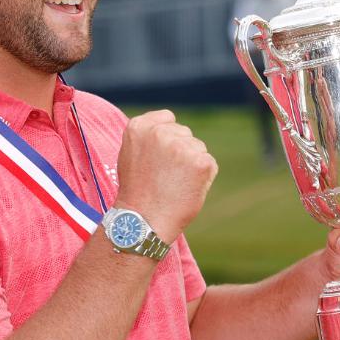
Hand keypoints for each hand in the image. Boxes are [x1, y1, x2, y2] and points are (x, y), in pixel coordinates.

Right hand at [113, 110, 217, 243]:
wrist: (143, 222)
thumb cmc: (137, 192)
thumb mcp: (131, 154)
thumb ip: (149, 137)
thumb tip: (171, 125)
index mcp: (140, 127)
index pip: (167, 118)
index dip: (167, 138)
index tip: (159, 157)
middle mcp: (161, 132)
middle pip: (184, 133)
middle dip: (180, 151)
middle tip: (165, 176)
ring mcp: (182, 146)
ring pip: (198, 148)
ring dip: (192, 164)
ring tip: (174, 185)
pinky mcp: (202, 162)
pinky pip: (209, 163)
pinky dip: (202, 177)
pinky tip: (186, 189)